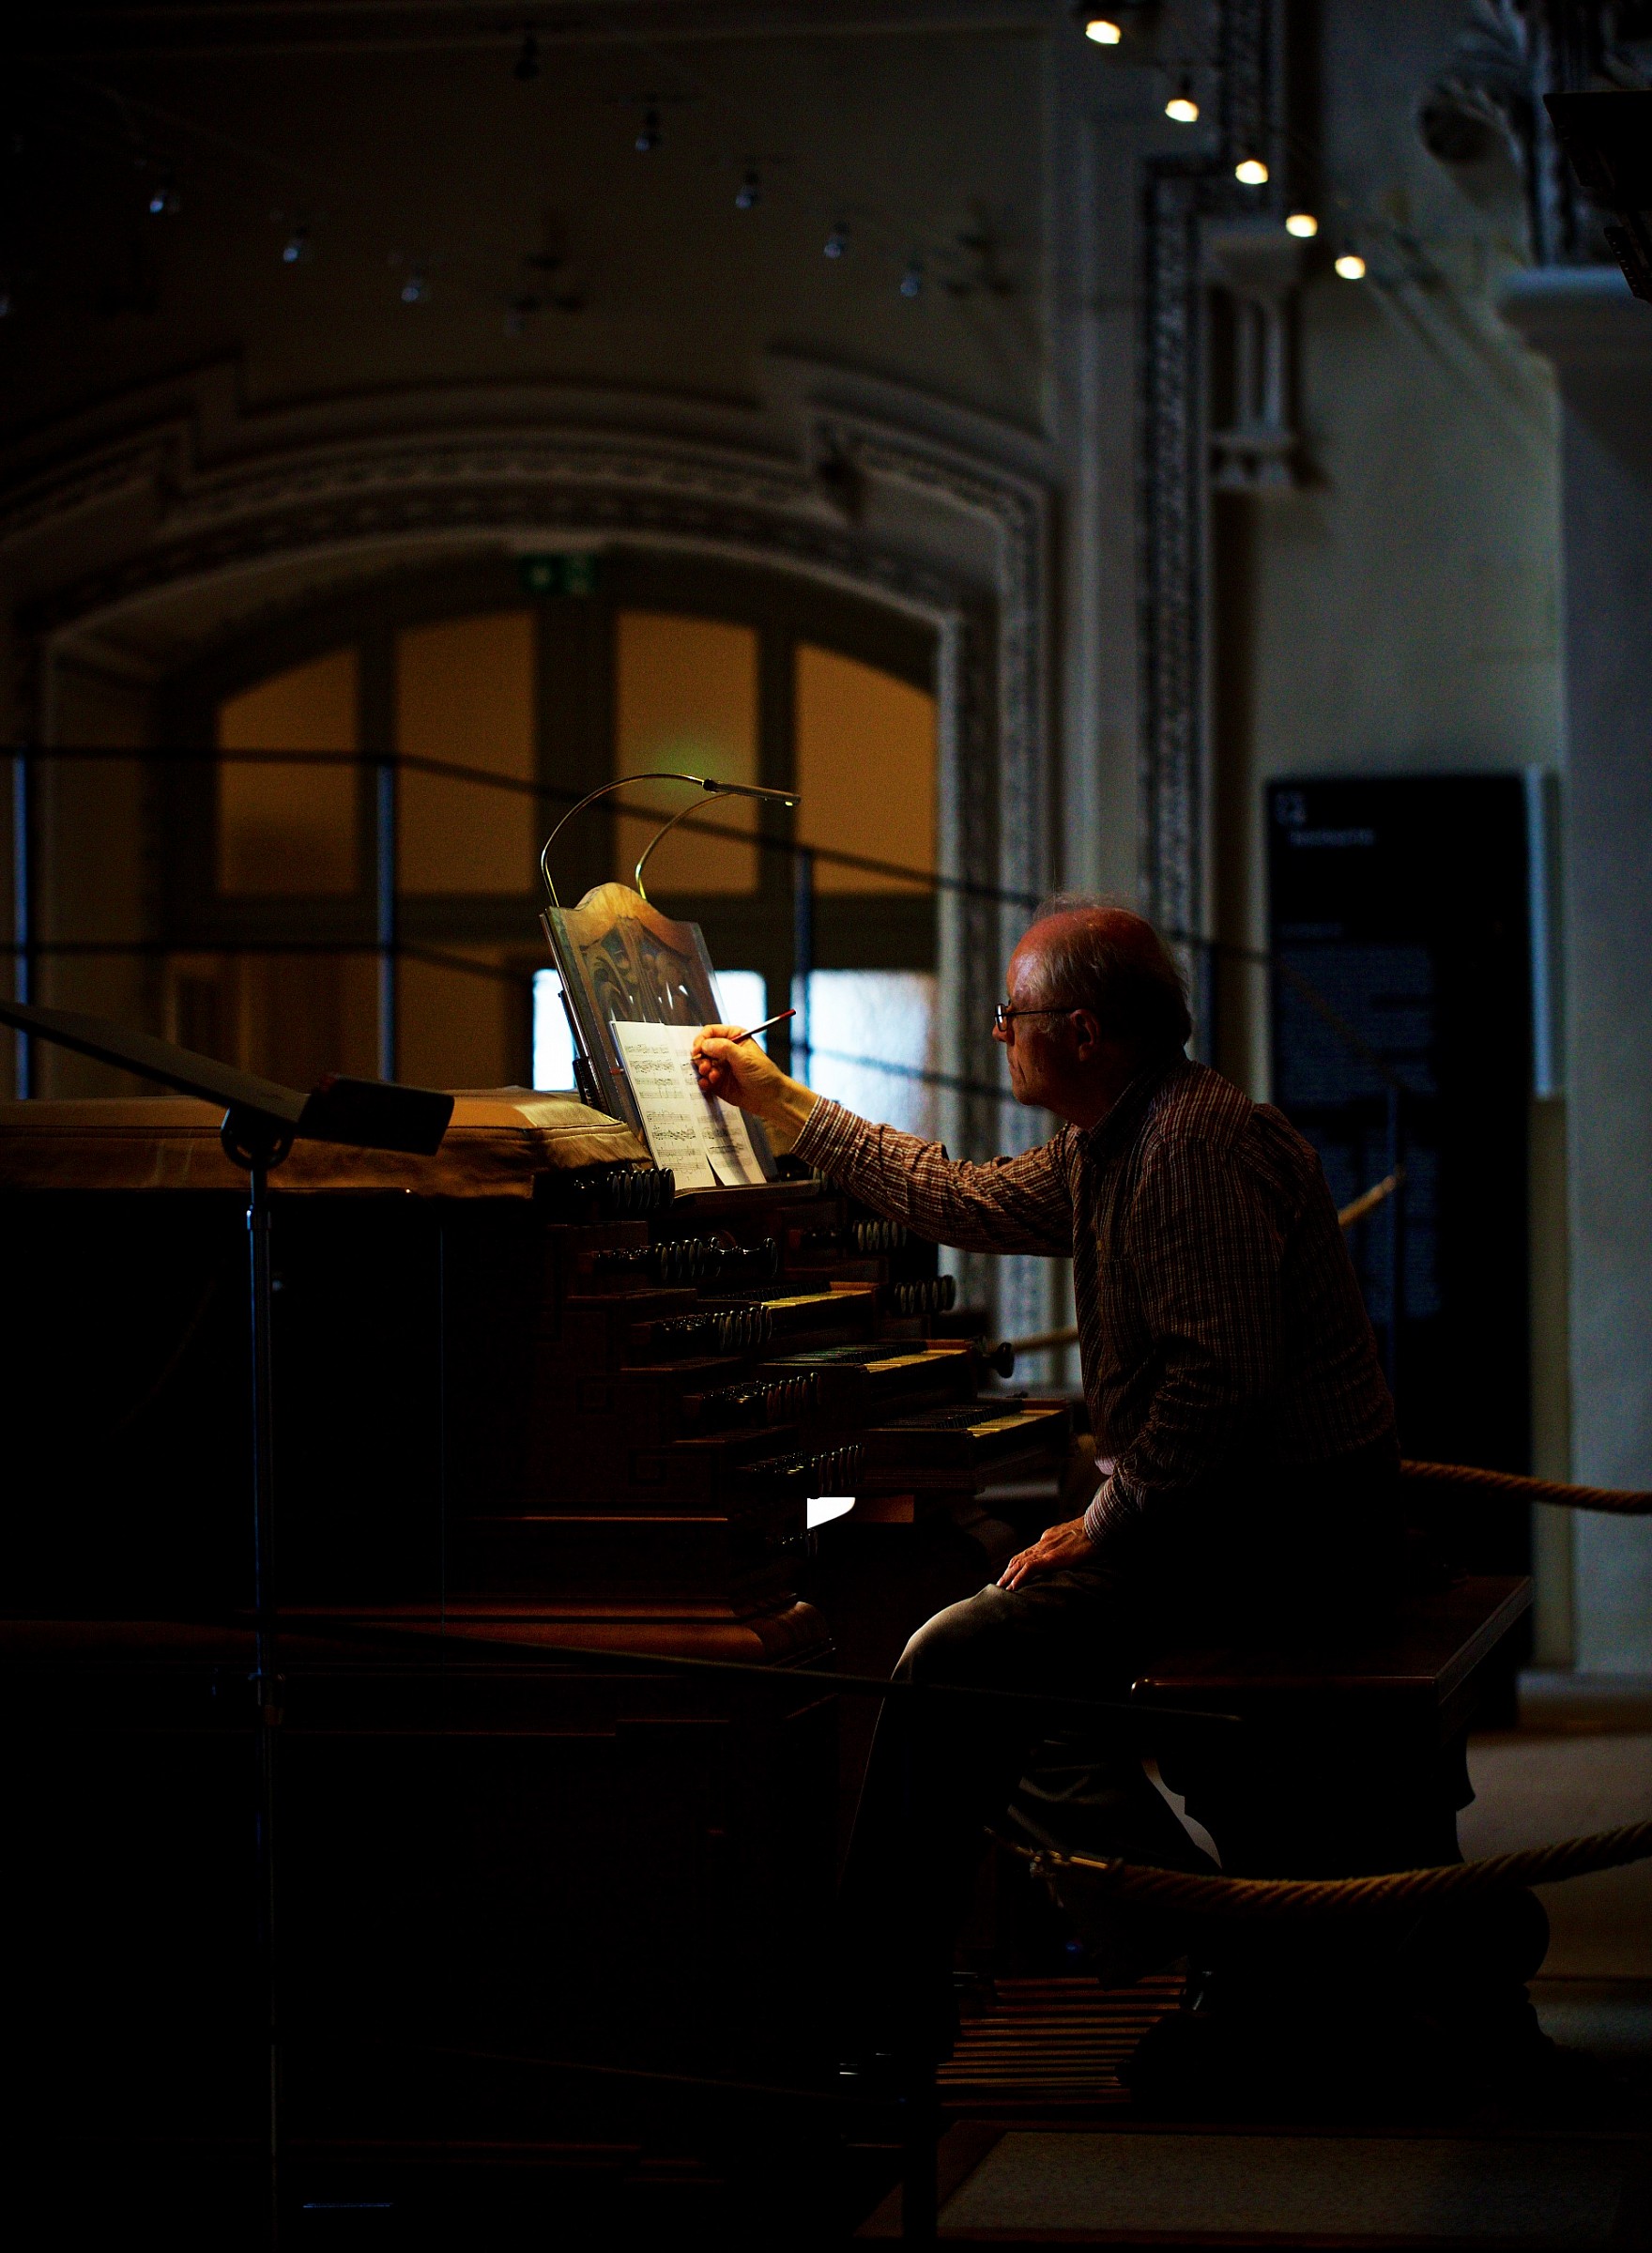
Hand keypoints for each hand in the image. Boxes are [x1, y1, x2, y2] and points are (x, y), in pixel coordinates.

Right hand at [691, 1025, 817, 1153]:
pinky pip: (704, 1079)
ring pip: (702, 1064)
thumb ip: (724, 1048)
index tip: (698, 1050)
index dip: (702, 1040)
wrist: (770, 1097)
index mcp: (734, 1037)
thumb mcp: (744, 1057)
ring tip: (712, 1076)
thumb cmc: (764, 1074)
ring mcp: (721, 1066)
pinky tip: (709, 1084)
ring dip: (703, 1070)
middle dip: (701, 1057)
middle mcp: (725, 1051)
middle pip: (703, 1048)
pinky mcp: (718, 1082)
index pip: (711, 1032)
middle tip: (705, 1066)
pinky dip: (703, 1081)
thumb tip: (705, 1044)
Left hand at [997, 1515, 1095, 1589]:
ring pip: (1020, 1563)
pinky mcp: (1051, 1557)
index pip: (1029, 1552)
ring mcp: (1046, 1548)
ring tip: (1001, 1588)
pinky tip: (1013, 1587)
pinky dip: (1020, 1577)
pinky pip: (1030, 1568)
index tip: (1011, 1573)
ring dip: (1009, 1576)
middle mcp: (1044, 1542)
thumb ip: (1068, 1546)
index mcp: (1049, 1538)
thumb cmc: (1093, 1531)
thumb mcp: (1076, 1538)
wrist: (1098, 1525)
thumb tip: (1068, 1555)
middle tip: (1000, 1583)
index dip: (1018, 1563)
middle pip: (1020, 1557)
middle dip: (1009, 1571)